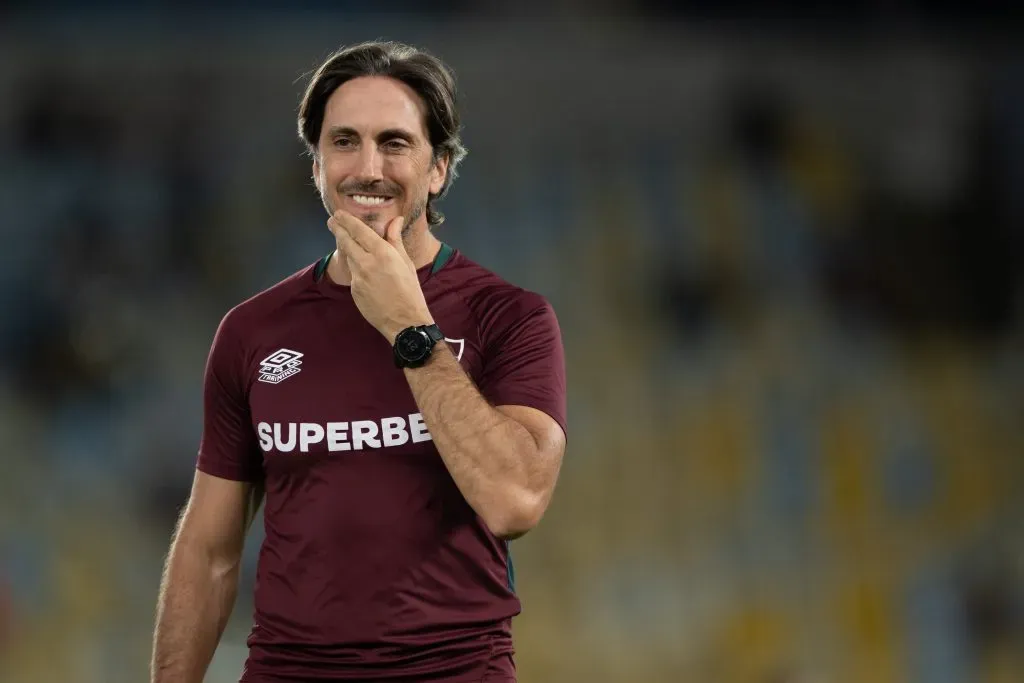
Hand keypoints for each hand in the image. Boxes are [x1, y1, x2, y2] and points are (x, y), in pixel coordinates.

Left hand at [328, 210, 433, 343]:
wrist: (405, 321)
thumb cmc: (410, 291)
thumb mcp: (406, 262)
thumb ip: (395, 239)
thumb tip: (394, 219)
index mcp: (383, 253)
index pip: (359, 231)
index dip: (346, 220)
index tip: (339, 214)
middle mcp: (367, 263)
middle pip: (346, 241)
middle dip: (337, 229)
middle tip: (332, 221)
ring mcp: (358, 278)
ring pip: (349, 257)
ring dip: (347, 248)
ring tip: (347, 240)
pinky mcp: (354, 290)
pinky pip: (353, 273)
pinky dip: (356, 268)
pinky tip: (363, 269)